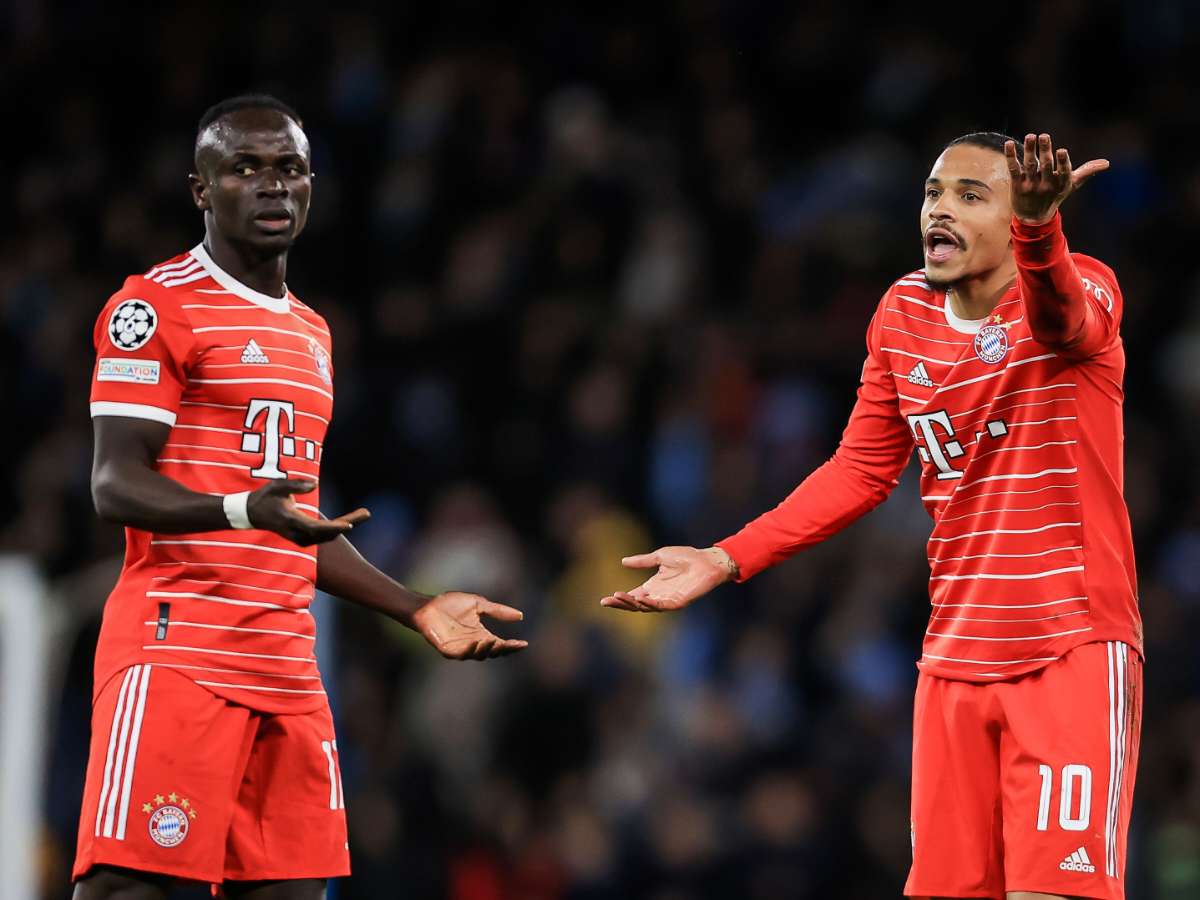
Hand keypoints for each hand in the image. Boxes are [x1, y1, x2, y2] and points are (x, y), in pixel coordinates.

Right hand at [247, 479, 369, 545]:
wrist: (251, 514)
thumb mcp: (276, 486)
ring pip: (327, 536)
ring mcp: (299, 538)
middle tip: (367, 513)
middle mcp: (297, 533)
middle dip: (348, 523)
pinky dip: (337, 528)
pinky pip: (323, 536)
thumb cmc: (265, 497)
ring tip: (363, 513)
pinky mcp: (302, 538)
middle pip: (327, 532)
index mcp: (291, 520)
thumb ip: (295, 484)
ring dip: (345, 525)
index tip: (349, 525)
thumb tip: (314, 484)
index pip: (315, 527)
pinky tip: (349, 520)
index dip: (333, 527)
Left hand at [411, 591, 528, 659]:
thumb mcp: (479, 604)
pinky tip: (476, 643)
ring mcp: (460, 649)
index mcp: (481, 634)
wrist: (427, 605)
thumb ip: (497, 611)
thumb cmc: (450, 604)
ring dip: (487, 650)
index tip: (524, 644)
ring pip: (478, 655)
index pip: (500, 644)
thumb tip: (520, 616)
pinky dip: (470, 650)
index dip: (512, 646)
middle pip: (492, 653)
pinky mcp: (448, 650)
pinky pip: (461, 655)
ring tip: (494, 641)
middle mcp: (473, 644)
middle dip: (502, 650)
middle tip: (510, 644)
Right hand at [600, 546, 735, 611]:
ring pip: (645, 607)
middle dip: (620, 603)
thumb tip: (623, 562)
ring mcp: (667, 600)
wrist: (706, 560)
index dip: (619, 598)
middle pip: (635, 604)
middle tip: (606, 601)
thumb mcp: (660, 556)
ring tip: (619, 596)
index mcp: (652, 586)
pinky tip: (640, 599)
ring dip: (632, 603)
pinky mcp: (678, 602)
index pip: (632, 595)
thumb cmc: (686, 557)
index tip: (604, 599)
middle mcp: (658, 595)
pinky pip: (661, 606)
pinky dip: (650, 604)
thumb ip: (642, 561)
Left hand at [1006, 133, 1107, 225]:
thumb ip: (1086, 172)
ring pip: (1030, 165)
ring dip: (1029, 150)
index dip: (1062, 162)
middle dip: (1045, 150)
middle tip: (1044, 136)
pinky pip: (1013, 169)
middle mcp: (1046, 185)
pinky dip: (1011, 157)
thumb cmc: (1054, 196)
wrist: (1033, 218)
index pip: (1063, 172)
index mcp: (1061, 184)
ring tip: (1030, 136)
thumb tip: (1107, 163)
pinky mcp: (1017, 185)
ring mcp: (1030, 185)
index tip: (1062, 151)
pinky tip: (1008, 145)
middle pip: (1046, 166)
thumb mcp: (1071, 186)